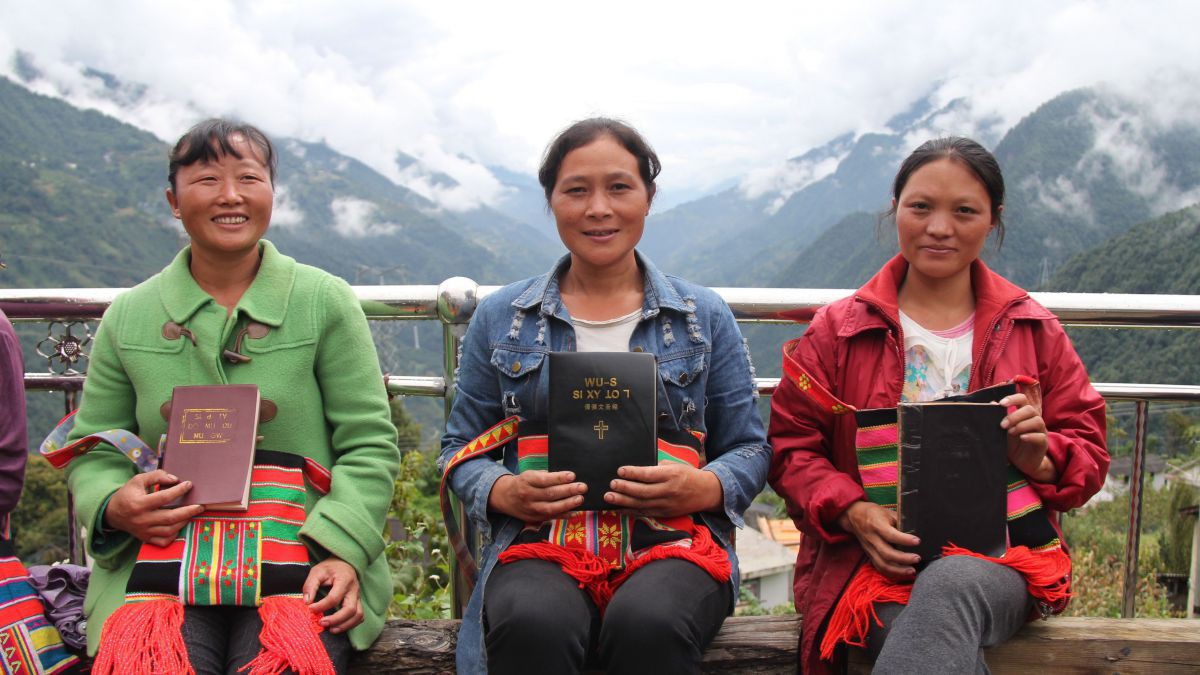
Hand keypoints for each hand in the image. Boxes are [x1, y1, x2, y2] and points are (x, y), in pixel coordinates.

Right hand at [104, 470, 204, 546]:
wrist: (112, 513)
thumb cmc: (128, 494)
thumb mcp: (138, 480)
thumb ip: (156, 476)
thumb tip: (175, 479)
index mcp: (139, 504)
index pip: (163, 498)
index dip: (178, 490)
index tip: (189, 484)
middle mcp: (142, 519)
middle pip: (170, 517)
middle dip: (188, 511)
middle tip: (200, 505)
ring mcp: (144, 531)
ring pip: (169, 530)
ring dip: (184, 521)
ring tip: (193, 513)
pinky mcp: (145, 538)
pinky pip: (163, 541)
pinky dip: (174, 535)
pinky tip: (179, 525)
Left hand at [304, 557, 361, 633]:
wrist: (344, 563)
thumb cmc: (330, 568)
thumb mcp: (317, 571)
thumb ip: (310, 585)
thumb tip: (307, 602)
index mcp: (344, 580)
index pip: (334, 598)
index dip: (321, 606)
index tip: (310, 609)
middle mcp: (354, 590)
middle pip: (350, 609)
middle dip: (336, 620)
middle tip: (321, 623)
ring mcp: (358, 597)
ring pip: (358, 615)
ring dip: (345, 625)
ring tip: (331, 630)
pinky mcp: (358, 602)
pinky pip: (359, 617)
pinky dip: (350, 624)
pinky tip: (338, 627)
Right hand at [487, 471, 585, 521]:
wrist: (504, 497)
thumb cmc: (523, 482)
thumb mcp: (529, 474)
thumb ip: (545, 476)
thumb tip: (566, 478)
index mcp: (527, 481)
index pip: (544, 480)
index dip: (558, 478)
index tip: (572, 475)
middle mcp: (528, 495)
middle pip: (550, 494)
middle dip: (568, 491)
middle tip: (583, 487)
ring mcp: (531, 509)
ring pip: (551, 508)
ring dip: (568, 504)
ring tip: (580, 499)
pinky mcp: (534, 518)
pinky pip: (551, 517)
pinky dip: (564, 515)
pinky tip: (575, 512)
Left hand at [604, 462, 722, 517]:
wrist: (706, 493)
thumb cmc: (688, 475)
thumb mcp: (675, 465)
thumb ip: (657, 467)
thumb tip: (637, 469)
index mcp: (671, 475)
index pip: (649, 475)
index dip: (633, 473)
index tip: (620, 470)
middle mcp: (668, 491)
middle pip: (643, 491)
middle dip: (625, 488)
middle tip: (612, 485)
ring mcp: (666, 504)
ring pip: (642, 504)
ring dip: (624, 502)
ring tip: (609, 498)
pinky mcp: (665, 514)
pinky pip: (645, 513)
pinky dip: (631, 511)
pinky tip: (619, 508)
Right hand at [836, 501, 919, 578]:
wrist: (854, 516)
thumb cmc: (874, 513)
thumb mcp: (887, 512)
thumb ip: (900, 522)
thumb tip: (916, 531)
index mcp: (876, 525)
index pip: (890, 535)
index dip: (904, 539)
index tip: (918, 541)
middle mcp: (872, 538)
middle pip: (887, 553)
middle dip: (904, 558)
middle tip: (917, 558)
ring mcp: (869, 549)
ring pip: (883, 564)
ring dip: (898, 570)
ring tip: (912, 570)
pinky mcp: (869, 555)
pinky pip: (879, 567)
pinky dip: (891, 573)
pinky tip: (902, 573)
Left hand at [1000, 393, 1055, 482]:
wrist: (1022, 462)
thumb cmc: (1012, 443)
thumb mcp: (1003, 430)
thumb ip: (999, 417)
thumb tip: (992, 403)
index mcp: (1024, 413)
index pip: (1022, 399)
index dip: (1013, 398)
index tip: (1001, 404)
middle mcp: (1034, 419)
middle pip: (1030, 409)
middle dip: (1015, 415)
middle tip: (1002, 425)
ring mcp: (1040, 431)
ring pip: (1037, 421)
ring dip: (1021, 425)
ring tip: (1011, 432)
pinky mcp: (1043, 443)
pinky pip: (1040, 436)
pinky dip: (1030, 436)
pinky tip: (1022, 438)